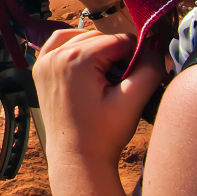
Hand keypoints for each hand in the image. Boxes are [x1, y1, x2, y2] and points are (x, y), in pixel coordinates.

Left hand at [33, 29, 164, 167]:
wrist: (77, 157)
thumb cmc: (104, 134)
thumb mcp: (132, 101)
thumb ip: (149, 69)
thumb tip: (156, 45)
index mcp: (76, 59)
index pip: (119, 41)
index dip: (136, 54)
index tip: (139, 73)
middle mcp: (55, 55)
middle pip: (100, 38)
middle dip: (117, 53)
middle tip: (125, 78)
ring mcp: (44, 62)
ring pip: (80, 38)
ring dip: (97, 48)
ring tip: (109, 73)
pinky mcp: (40, 69)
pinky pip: (58, 43)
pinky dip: (75, 46)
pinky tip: (89, 62)